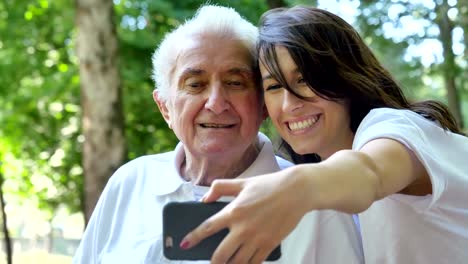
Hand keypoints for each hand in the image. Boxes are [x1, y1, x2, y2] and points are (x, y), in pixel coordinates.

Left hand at [180, 168, 308, 263]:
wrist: (297, 191)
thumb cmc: (269, 185)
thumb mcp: (242, 182)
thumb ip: (220, 188)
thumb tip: (205, 199)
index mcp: (234, 211)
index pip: (207, 228)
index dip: (193, 238)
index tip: (185, 245)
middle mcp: (243, 228)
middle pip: (221, 255)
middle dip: (213, 262)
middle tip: (211, 263)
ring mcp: (257, 239)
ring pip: (237, 263)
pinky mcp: (270, 245)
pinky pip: (254, 263)